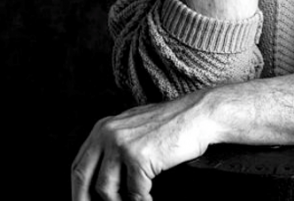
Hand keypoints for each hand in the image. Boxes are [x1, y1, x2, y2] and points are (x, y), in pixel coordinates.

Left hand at [71, 91, 216, 200]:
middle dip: (84, 200)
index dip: (77, 189)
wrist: (200, 115)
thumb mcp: (135, 126)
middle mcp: (107, 134)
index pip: (78, 165)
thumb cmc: (174, 123)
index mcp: (103, 127)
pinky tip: (149, 200)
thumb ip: (115, 143)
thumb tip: (103, 174)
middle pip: (82, 178)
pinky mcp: (139, 158)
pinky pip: (135, 192)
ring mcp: (122, 145)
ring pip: (106, 190)